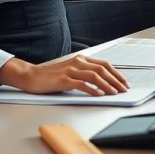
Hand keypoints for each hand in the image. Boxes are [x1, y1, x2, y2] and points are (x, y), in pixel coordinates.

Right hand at [0, 55, 129, 95]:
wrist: (30, 76)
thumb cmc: (50, 76)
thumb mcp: (70, 71)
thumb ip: (84, 73)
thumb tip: (102, 83)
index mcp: (81, 59)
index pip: (104, 64)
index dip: (116, 73)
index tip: (124, 82)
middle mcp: (77, 62)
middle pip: (102, 69)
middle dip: (116, 80)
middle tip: (123, 89)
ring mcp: (70, 70)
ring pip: (94, 76)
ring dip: (107, 85)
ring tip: (115, 93)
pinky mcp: (63, 80)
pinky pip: (81, 84)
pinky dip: (92, 89)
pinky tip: (99, 94)